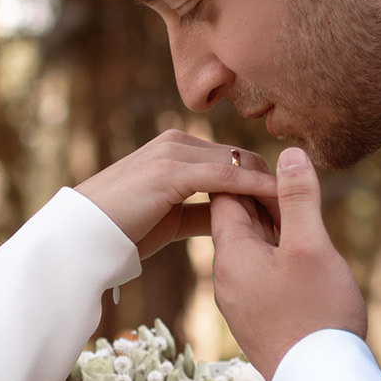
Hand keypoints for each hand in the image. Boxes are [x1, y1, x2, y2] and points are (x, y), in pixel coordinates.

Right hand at [76, 130, 277, 258]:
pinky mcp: (171, 171)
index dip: (262, 183)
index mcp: (177, 150)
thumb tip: (232, 216)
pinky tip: (277, 204)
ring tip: (296, 213)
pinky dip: (254, 189)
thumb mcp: (170, 217)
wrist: (81, 237)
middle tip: (299, 214)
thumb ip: (201, 211)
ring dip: (269, 187)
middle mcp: (178, 143)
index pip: (233, 160)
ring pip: (238, 164)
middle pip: (241, 158)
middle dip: (272, 183)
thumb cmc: (122, 230)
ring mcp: (174, 153)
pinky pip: (226, 177)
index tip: (289, 207)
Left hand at [209, 147, 366, 379]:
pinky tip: (303, 265)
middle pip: (236, 224)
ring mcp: (239, 302)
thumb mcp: (310, 246)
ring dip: (275, 234)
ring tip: (305, 227)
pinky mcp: (254, 320)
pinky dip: (277, 261)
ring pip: (250, 251)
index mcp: (231, 255)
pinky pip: (258, 277)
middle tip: (299, 195)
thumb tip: (288, 153)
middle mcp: (225, 278)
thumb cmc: (316, 313)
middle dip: (265, 205)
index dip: (252, 178)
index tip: (282, 173)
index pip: (225, 198)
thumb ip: (298, 198)